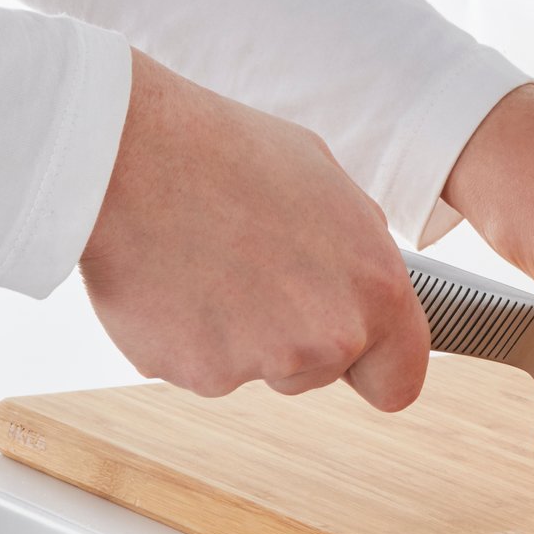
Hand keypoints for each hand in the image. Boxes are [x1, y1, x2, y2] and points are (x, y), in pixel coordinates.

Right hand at [80, 51, 428, 408]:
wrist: (134, 155)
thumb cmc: (229, 152)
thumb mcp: (325, 182)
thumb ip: (356, 246)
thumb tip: (361, 277)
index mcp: (376, 288)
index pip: (399, 380)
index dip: (375, 368)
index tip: (355, 358)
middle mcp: (329, 336)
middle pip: (319, 372)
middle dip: (293, 336)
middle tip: (251, 268)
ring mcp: (261, 362)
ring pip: (257, 368)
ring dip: (239, 335)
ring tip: (207, 260)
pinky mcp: (196, 373)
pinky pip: (199, 366)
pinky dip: (186, 335)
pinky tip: (172, 278)